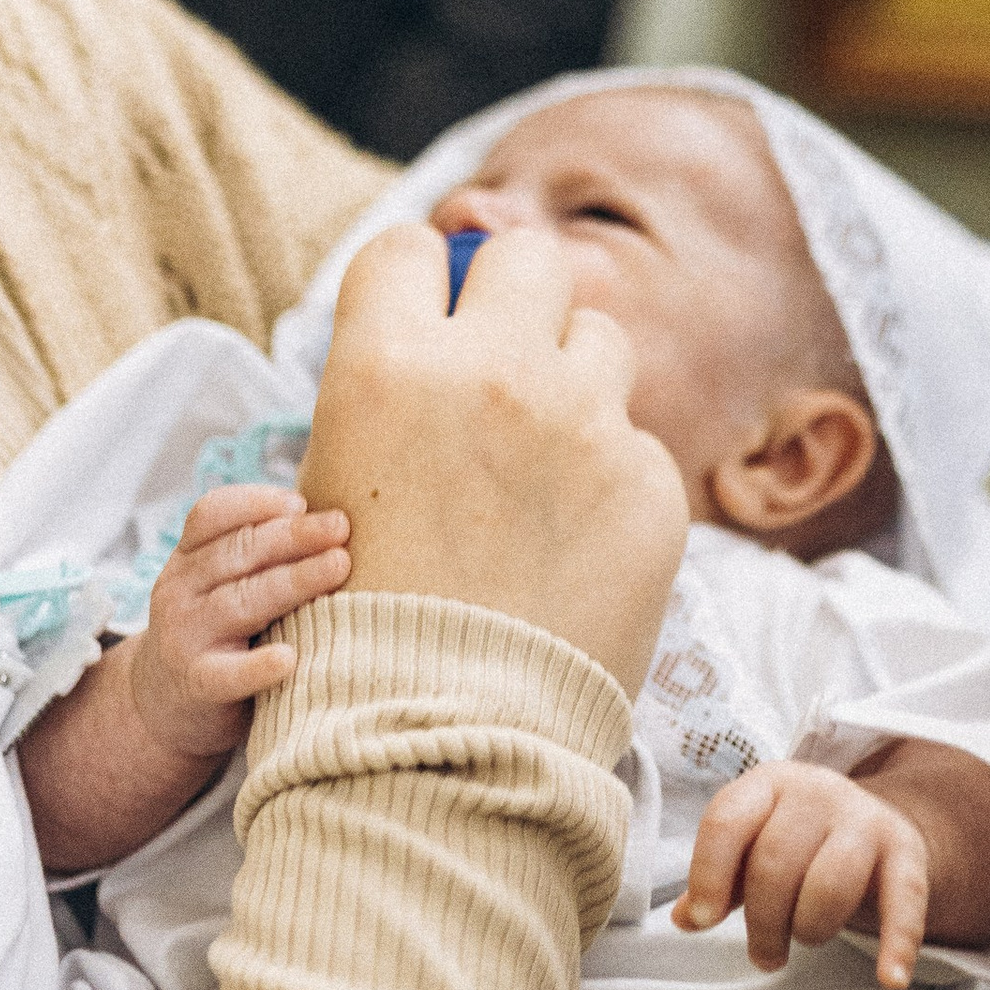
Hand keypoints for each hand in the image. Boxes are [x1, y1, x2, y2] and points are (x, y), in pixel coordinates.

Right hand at [127, 485, 350, 764]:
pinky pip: (228, 673)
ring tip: (338, 566)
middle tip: (341, 526)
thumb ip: (259, 555)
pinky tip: (289, 658)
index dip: (256, 503)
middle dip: (293, 535)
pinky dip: (257, 667)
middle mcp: (180, 590)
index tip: (301, 501)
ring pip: (240, 601)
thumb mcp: (220, 583)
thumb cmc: (218, 630)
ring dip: (293, 580)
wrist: (163, 704)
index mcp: (188, 557)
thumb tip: (334, 518)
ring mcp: (185, 637)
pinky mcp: (198, 683)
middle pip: (236, 552)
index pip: (211, 515)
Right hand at [298, 222, 686, 696]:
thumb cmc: (364, 623)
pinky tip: (573, 543)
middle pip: (525, 258)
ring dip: (572, 381)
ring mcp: (585, 425)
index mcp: (389, 367)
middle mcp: (492, 374)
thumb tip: (437, 338)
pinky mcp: (652, 483)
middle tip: (499, 362)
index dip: (414, 284)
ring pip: (598, 339)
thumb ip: (394, 397)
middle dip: (511, 300)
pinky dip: (608, 480)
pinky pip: (635, 443)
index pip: (409, 248)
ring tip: (541, 463)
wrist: (445, 741)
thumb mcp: (337, 486)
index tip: (423, 317)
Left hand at [675, 759, 935, 989]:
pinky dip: (897, 943)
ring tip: (804, 942)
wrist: (874, 820)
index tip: (702, 919)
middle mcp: (818, 791)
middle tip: (764, 955)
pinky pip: (904, 900)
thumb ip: (717, 879)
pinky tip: (889, 980)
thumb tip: (684, 918)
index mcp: (768, 784)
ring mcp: (865, 818)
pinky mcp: (906, 851)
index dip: (707, 876)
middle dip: (763, 922)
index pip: (726, 822)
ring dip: (811, 929)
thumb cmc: (797, 840)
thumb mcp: (751, 846)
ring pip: (832, 882)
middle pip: (776, 862)